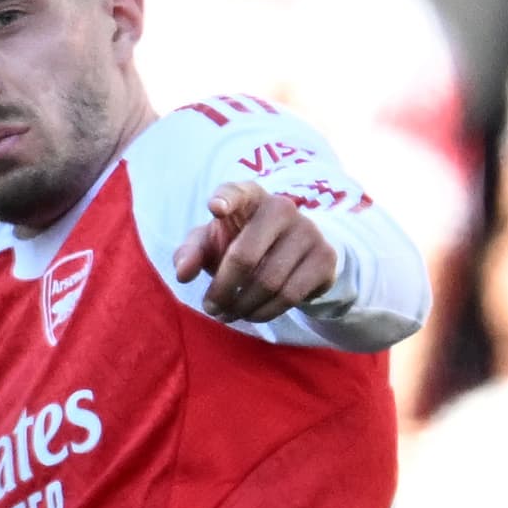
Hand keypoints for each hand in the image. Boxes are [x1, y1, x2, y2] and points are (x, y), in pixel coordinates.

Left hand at [173, 182, 342, 322]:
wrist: (295, 253)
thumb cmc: (242, 242)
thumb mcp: (213, 243)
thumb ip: (191, 252)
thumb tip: (183, 273)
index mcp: (250, 196)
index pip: (237, 192)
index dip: (226, 198)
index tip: (214, 208)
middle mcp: (281, 207)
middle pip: (244, 256)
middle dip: (222, 289)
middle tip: (210, 308)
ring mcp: (308, 231)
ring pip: (267, 281)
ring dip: (242, 306)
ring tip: (228, 314)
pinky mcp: (325, 257)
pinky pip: (289, 294)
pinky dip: (265, 312)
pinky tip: (253, 314)